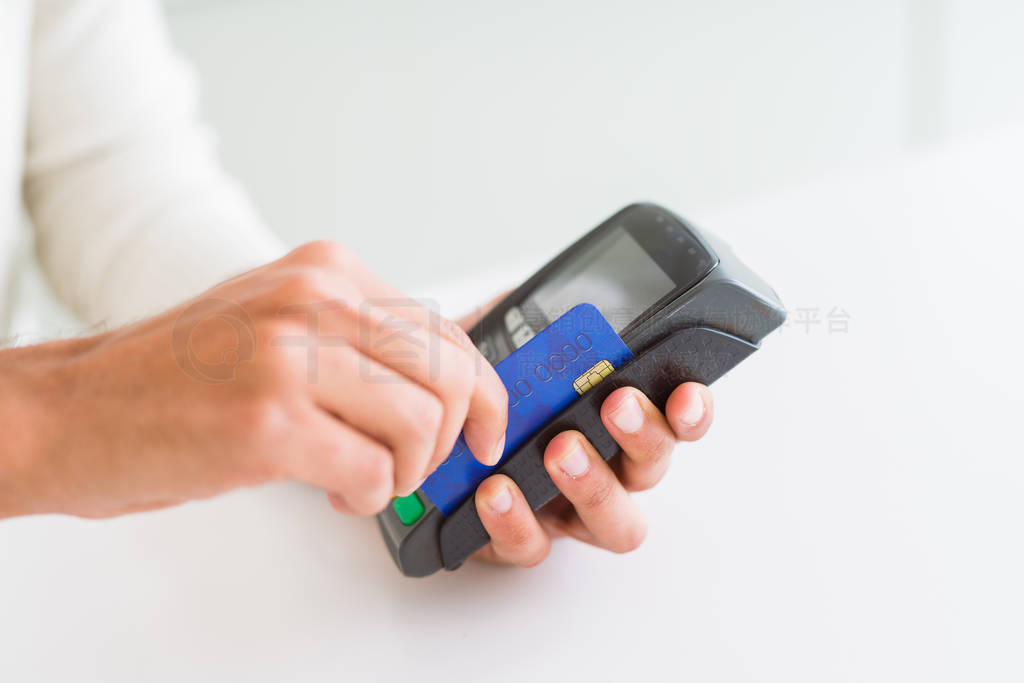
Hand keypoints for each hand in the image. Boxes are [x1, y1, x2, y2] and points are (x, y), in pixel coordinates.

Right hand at [0, 242, 506, 518]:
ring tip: (361, 477)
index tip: (486, 431)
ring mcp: (290, 356)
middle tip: (419, 464)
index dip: (484, 392)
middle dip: (450, 438)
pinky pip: (374, 473)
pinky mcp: (269, 422)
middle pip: (450, 376)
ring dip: (404, 472)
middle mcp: (315, 300)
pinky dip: (368, 497)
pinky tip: (332, 492)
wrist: (74, 408)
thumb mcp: (278, 320)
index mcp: (326, 271)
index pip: (447, 330)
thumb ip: (359, 339)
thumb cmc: (177, 375)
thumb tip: (445, 386)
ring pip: (421, 427)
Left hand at [456, 301, 713, 566]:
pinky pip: (535, 546)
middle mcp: (604, 469)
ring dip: (594, 486)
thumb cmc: (474, 391)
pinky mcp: (522, 539)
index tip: (685, 392)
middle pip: (653, 470)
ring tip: (559, 452)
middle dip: (644, 437)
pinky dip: (517, 521)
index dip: (692, 410)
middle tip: (615, 406)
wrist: (421, 431)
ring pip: (614, 524)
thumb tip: (558, 292)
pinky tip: (494, 491)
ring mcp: (567, 510)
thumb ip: (533, 319)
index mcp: (611, 420)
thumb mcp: (501, 342)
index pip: (675, 419)